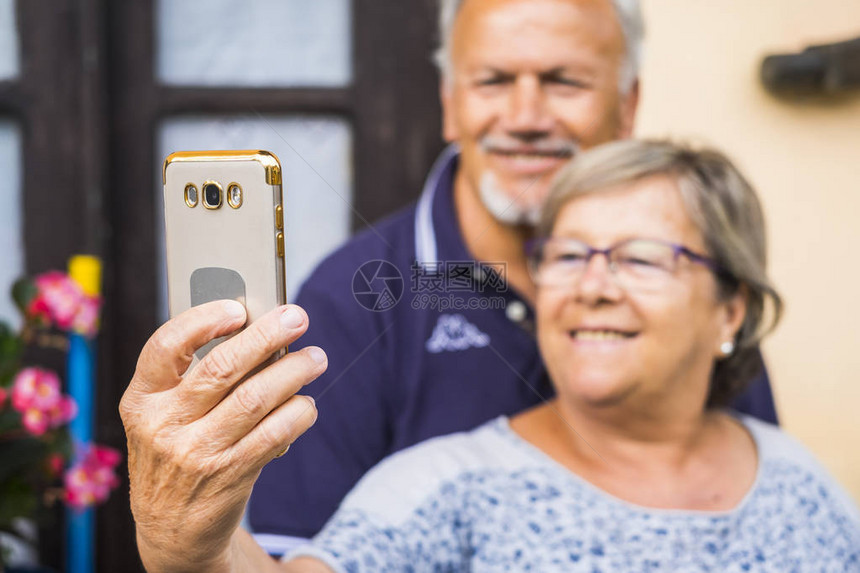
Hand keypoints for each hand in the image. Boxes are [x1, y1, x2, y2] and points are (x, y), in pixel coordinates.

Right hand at [119, 301, 325, 571]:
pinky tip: (307, 403)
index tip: (238, 308)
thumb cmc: (175, 452)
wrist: (172, 529)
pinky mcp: (230, 475)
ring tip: (315, 358)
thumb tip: (256, 329)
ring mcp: (196, 453)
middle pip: (222, 368)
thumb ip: (194, 377)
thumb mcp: (163, 417)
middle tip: (297, 317)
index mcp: (141, 400)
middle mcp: (164, 425)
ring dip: (294, 371)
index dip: (202, 321)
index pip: (164, 347)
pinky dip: (298, 412)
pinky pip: (275, 434)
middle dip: (266, 336)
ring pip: (256, 398)